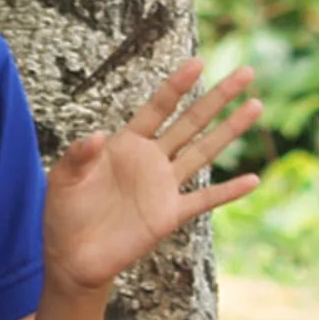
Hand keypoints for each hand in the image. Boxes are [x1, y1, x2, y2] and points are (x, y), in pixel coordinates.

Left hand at [42, 60, 263, 294]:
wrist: (74, 257)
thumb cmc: (65, 213)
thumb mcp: (62, 179)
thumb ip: (78, 156)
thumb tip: (97, 135)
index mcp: (126, 144)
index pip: (158, 108)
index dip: (176, 85)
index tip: (198, 62)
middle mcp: (151, 160)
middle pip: (191, 122)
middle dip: (217, 97)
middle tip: (246, 72)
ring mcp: (163, 186)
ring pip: (204, 152)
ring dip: (230, 130)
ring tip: (256, 106)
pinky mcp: (169, 215)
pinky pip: (204, 201)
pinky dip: (228, 192)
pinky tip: (252, 180)